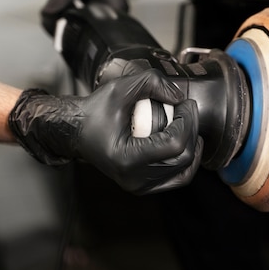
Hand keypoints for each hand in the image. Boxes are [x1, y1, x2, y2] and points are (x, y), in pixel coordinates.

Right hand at [8, 69, 202, 194]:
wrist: (76, 132)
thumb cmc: (93, 113)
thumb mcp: (120, 88)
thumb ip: (152, 82)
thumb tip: (178, 96)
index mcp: (127, 158)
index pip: (174, 144)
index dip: (188, 121)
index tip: (185, 104)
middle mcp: (134, 178)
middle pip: (182, 158)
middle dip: (192, 129)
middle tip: (188, 109)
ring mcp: (138, 186)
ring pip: (184, 171)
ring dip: (192, 145)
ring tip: (188, 124)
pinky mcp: (142, 187)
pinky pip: (175, 179)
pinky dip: (186, 160)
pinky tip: (185, 142)